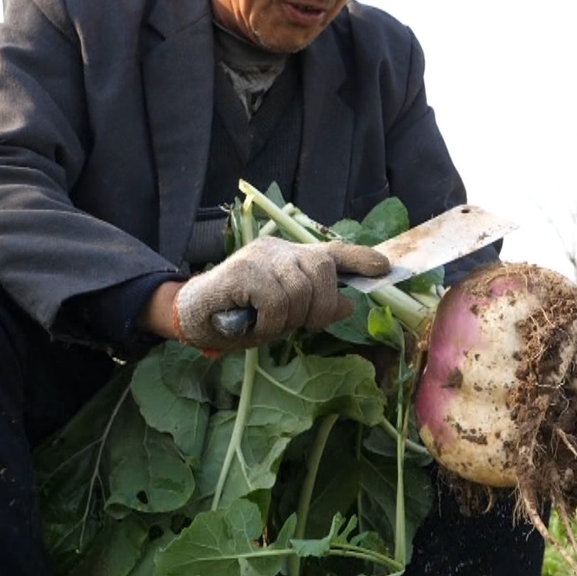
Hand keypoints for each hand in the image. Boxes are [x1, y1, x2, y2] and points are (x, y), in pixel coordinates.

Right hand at [173, 239, 389, 351]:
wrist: (192, 317)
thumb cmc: (240, 317)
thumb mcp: (284, 316)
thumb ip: (314, 307)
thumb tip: (349, 305)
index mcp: (290, 258)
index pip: (331, 252)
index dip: (360, 259)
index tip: (385, 268)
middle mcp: (278, 250)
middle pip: (321, 270)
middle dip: (320, 306)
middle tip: (301, 325)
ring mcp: (259, 257)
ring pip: (299, 289)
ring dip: (287, 320)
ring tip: (266, 325)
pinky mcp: (242, 271)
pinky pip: (275, 300)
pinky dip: (269, 322)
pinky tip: (252, 325)